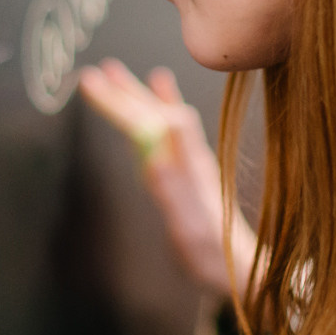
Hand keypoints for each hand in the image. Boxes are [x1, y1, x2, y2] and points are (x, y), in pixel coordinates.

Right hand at [78, 60, 255, 297]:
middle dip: (122, 94)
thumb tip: (153, 159)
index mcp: (187, 168)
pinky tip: (159, 81)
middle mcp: (190, 156)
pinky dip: (161, 100)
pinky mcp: (189, 164)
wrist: (242, 265)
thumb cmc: (214, 254)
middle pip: (152, 116)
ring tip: (112, 70)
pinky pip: (171, 124)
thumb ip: (174, 194)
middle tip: (93, 72)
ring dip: (135, 93)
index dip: (122, 106)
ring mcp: (191, 158)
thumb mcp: (190, 230)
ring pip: (159, 115)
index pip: (149, 127)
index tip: (97, 85)